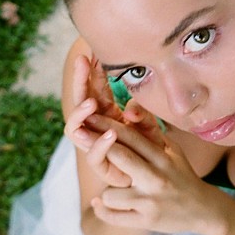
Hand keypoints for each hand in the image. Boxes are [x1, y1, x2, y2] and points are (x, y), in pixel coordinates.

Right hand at [64, 55, 164, 186]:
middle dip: (80, 81)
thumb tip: (130, 108)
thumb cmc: (151, 152)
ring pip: (76, 129)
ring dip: (81, 114)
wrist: (157, 183)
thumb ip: (142, 115)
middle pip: (80, 102)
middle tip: (82, 62)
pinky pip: (94, 156)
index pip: (93, 88)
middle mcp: (96, 129)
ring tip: (90, 102)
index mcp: (106, 115)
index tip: (92, 51)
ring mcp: (95, 147)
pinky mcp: (102, 167)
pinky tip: (110, 133)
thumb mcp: (150, 128)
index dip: (92, 71)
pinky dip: (100, 144)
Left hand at [83, 115, 212, 234]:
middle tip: (79, 136)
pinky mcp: (146, 221)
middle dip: (96, 144)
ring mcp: (150, 201)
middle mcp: (156, 177)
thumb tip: (127, 108)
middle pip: (119, 157)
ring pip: (110, 193)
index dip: (107, 125)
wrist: (204, 210)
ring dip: (106, 192)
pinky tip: (100, 204)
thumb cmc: (182, 175)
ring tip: (113, 191)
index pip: (131, 137)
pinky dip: (103, 210)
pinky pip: (113, 217)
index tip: (89, 117)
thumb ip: (150, 133)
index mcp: (162, 157)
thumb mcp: (172, 151)